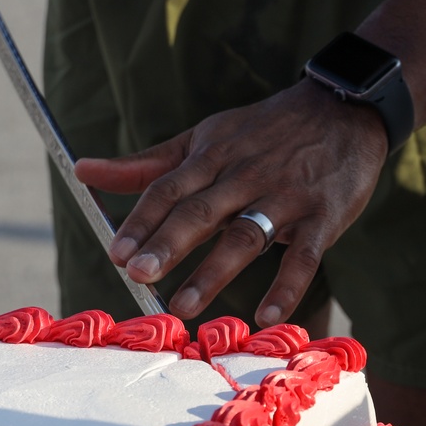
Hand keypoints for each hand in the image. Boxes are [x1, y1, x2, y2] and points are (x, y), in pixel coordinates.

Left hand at [74, 80, 388, 326]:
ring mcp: (285, 196)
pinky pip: (305, 256)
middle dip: (168, 243)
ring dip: (214, 271)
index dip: (141, 220)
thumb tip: (82, 170)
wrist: (343, 109)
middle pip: (200, 210)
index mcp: (211, 156)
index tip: (115, 253)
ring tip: (184, 305)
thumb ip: (144, 164)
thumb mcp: (201, 139)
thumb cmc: (260, 132)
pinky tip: (266, 316)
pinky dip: (287, 286)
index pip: (168, 189)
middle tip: (138, 275)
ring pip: (245, 235)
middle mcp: (244, 174)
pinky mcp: (323, 217)